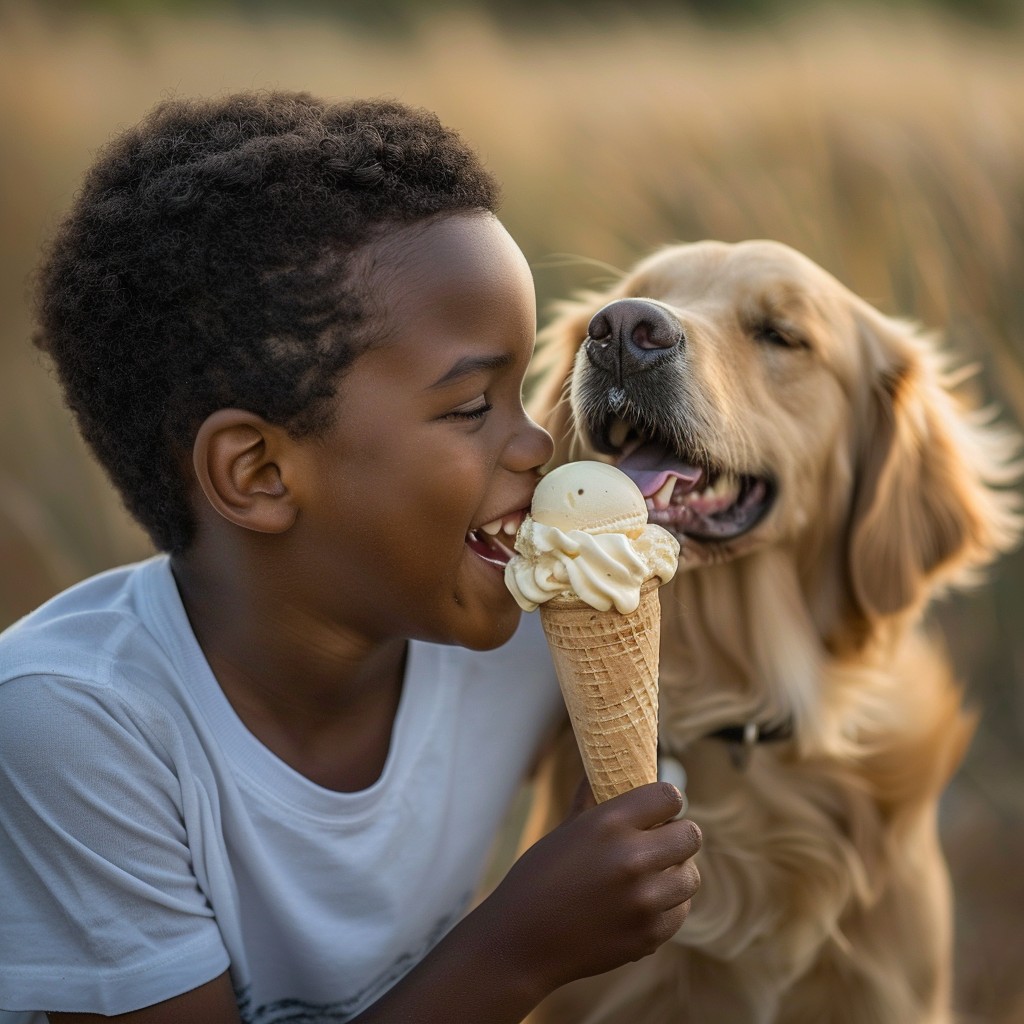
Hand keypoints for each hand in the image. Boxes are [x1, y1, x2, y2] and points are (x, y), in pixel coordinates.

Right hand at [483, 780, 700, 993]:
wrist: (521, 942)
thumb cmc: (536, 879)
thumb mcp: (565, 831)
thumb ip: (593, 800)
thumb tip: (603, 769)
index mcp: (609, 823)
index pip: (668, 796)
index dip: (666, 801)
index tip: (658, 810)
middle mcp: (632, 858)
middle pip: (691, 835)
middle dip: (678, 836)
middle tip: (661, 842)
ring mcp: (644, 900)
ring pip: (690, 876)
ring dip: (675, 873)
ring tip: (653, 874)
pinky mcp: (648, 935)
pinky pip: (680, 911)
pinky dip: (667, 907)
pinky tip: (643, 903)